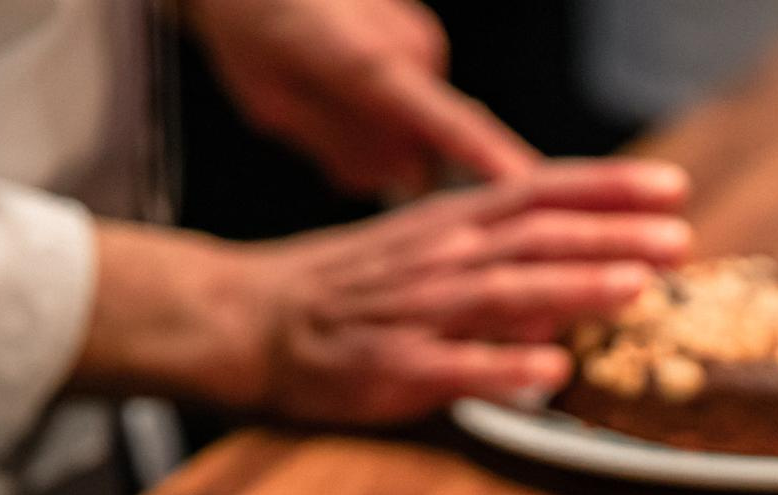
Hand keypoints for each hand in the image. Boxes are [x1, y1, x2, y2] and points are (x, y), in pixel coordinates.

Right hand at [74, 160, 691, 423]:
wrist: (250, 318)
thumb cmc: (352, 288)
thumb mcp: (429, 248)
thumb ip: (504, 252)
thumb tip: (586, 261)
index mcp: (453, 225)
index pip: (542, 192)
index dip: (609, 187)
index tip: (673, 188)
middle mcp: (442, 258)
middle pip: (538, 238)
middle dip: (612, 236)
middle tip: (678, 239)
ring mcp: (418, 312)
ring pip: (505, 293)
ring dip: (574, 288)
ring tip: (636, 287)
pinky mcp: (393, 367)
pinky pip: (455, 367)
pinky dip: (505, 368)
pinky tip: (552, 373)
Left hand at [185, 0, 534, 194]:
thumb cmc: (247, 22)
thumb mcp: (268, 102)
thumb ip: (337, 146)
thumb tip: (400, 176)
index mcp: (371, 60)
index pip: (448, 122)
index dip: (490, 159)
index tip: (530, 189)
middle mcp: (415, 49)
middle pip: (420, 147)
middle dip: (373, 155)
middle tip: (312, 118)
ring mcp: (425, 45)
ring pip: (415, 131)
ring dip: (370, 132)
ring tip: (321, 89)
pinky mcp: (425, 46)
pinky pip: (413, 107)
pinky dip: (378, 110)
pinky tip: (342, 80)